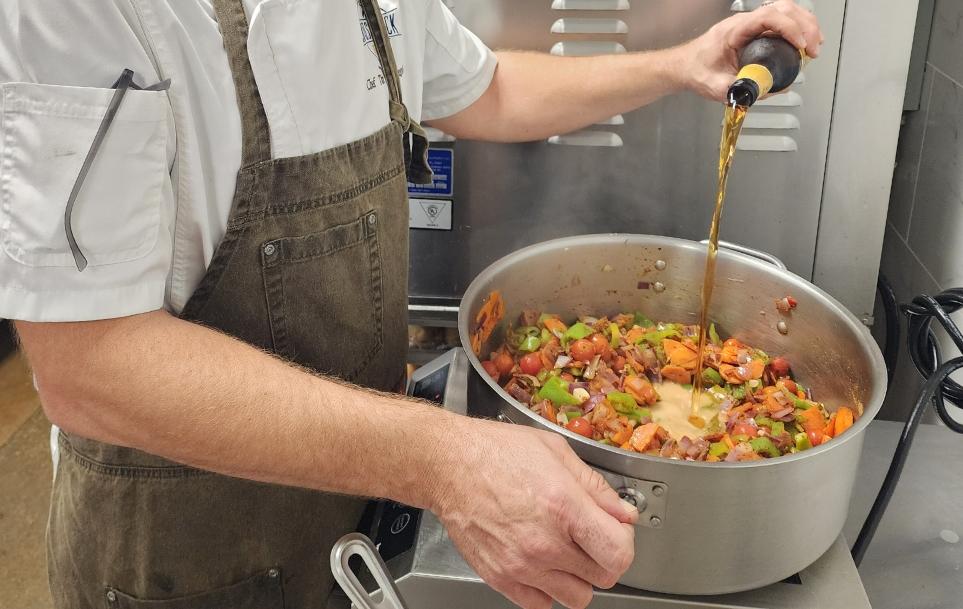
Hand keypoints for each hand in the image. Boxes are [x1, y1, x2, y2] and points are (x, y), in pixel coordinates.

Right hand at [431, 418, 637, 608]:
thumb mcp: (556, 452)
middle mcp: (545, 542)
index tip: (617, 532)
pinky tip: (542, 563)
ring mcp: (522, 565)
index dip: (625, 543)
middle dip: (604, 557)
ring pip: (577, 597)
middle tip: (590, 537)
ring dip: (579, 577)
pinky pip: (542, 604)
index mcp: (564, 506)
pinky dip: (548, 589)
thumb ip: (596, 487)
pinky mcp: (501, 578)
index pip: (619, 553)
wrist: (448, 465)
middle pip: (604, 577)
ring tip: (565, 551)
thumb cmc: (497, 452)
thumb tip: (623, 513)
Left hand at [672, 0, 823, 101]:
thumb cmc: (696, 71)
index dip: (790, 28)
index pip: (768, 17)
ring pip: (786, 11)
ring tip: (815, 46)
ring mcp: (751, 25)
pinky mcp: (756, 32)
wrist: (685, 66)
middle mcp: (745, 23)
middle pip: (783, 9)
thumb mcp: (717, 86)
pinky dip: (798, 28)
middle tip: (814, 49)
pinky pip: (782, 21)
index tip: (801, 46)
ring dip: (805, 25)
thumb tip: (767, 91)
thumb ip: (740, 90)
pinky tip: (805, 42)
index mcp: (734, 30)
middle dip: (805, 26)